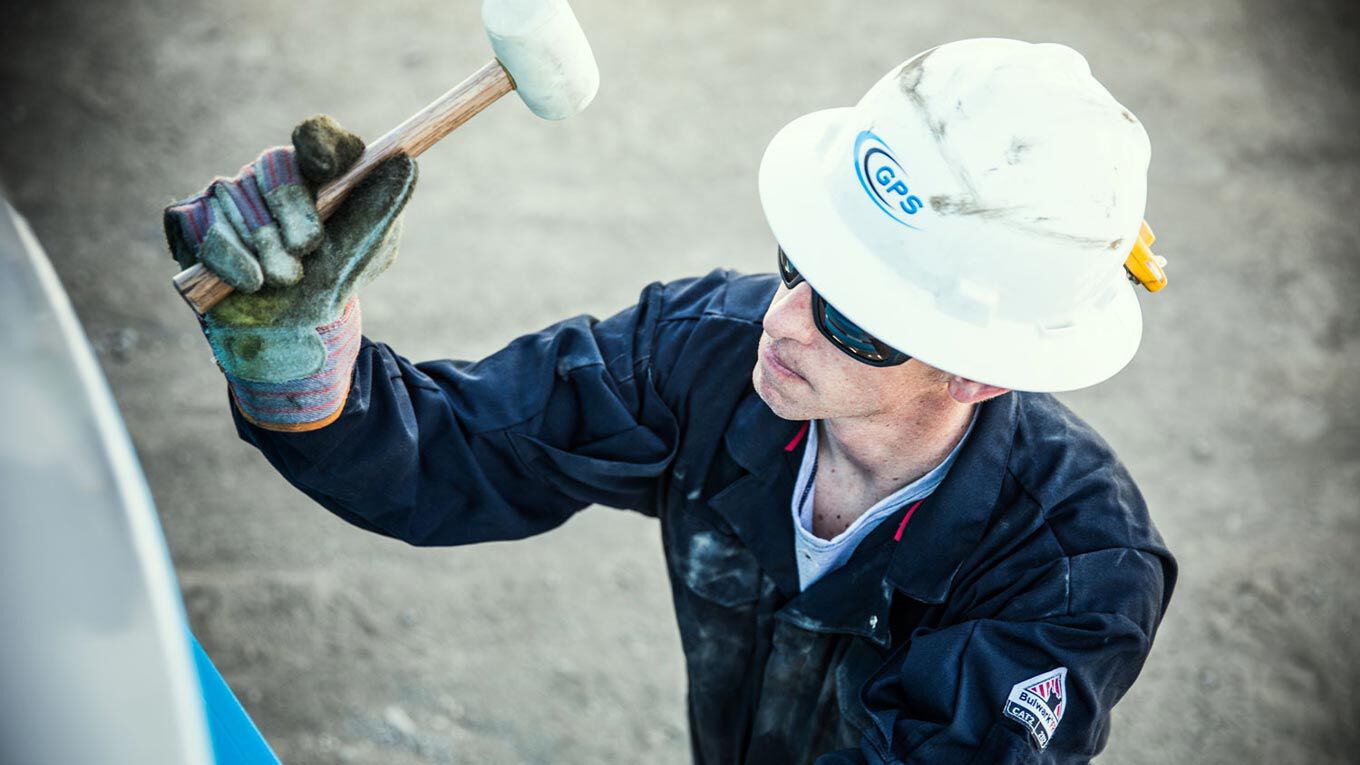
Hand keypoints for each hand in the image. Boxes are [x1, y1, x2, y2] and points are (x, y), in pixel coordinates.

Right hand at [162, 116, 417, 430]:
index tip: (325, 168)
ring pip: (238, 199)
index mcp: (319, 172)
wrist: (291, 334)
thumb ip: (381, 208)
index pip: (318, 137)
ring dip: (267, 249)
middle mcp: (271, 174)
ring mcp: (229, 194)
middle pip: (276, 166)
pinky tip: (252, 283)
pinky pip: (205, 228)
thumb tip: (406, 162)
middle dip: (294, 212)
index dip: (319, 144)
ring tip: (287, 279)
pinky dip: (232, 260)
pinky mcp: (190, 219)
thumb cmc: (332, 281)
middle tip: (309, 249)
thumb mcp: (365, 250)